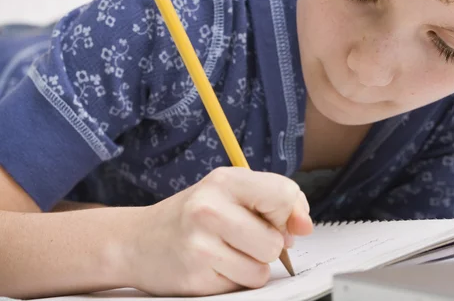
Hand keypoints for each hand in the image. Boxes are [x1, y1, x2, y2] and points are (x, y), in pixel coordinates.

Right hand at [123, 167, 312, 295]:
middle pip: (276, 241)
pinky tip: (214, 266)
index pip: (284, 195)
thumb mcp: (229, 193)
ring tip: (226, 252)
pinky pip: (242, 286)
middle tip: (242, 238)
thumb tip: (304, 226)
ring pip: (262, 269)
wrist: (136, 241)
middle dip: (267, 246)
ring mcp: (201, 244)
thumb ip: (274, 202)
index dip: (290, 214)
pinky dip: (235, 280)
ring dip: (252, 266)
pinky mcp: (196, 277)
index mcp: (225, 180)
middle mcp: (210, 208)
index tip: (279, 221)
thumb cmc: (192, 216)